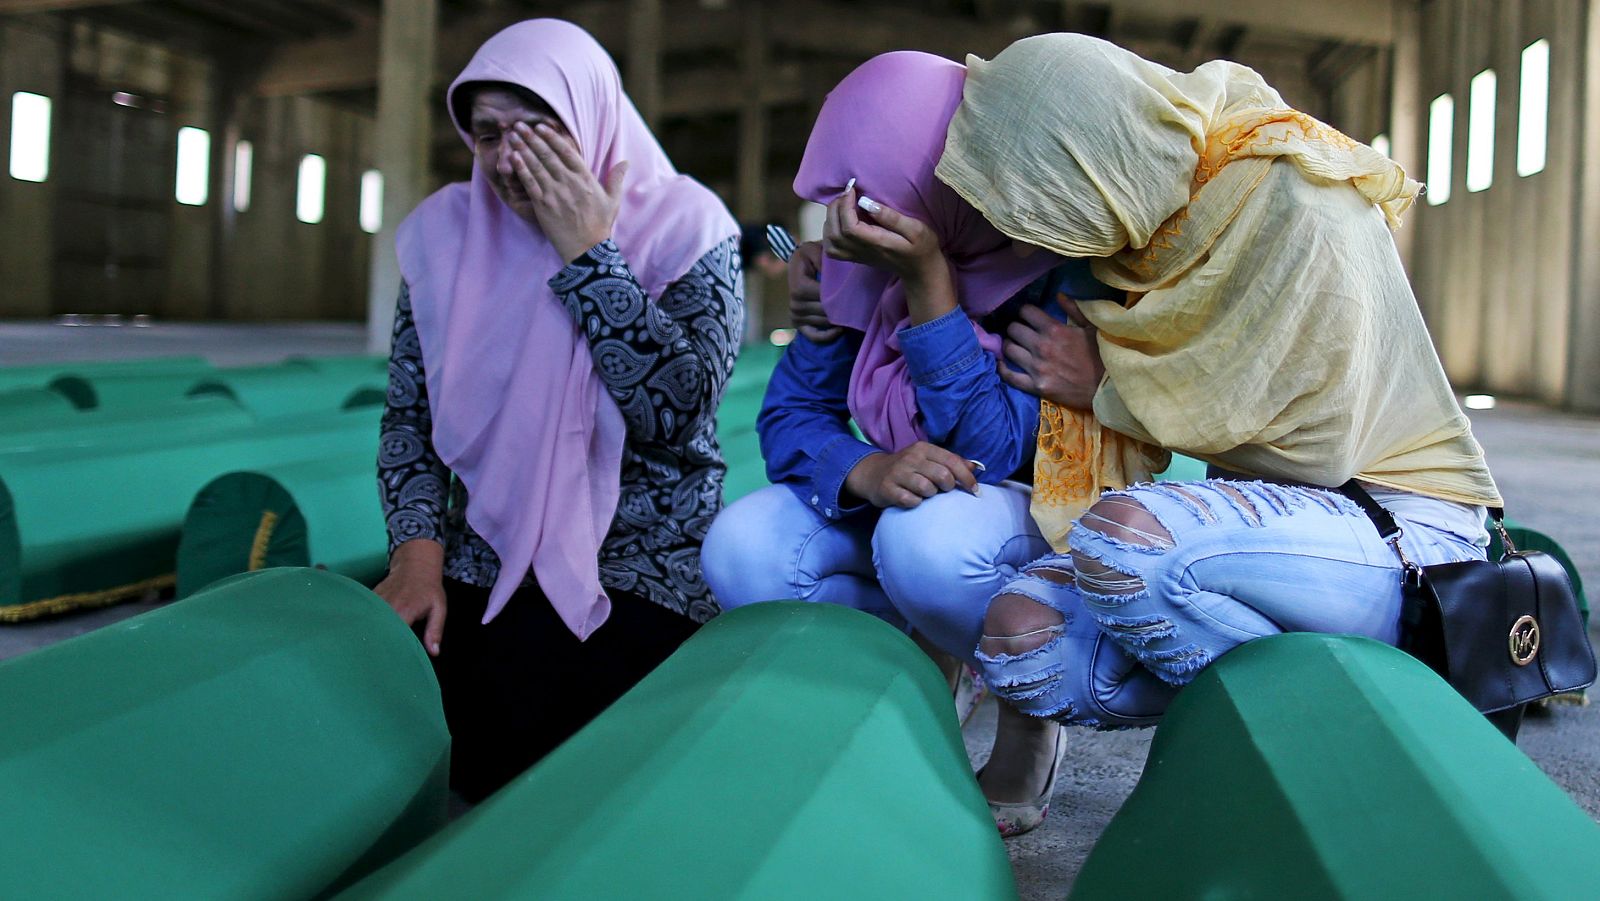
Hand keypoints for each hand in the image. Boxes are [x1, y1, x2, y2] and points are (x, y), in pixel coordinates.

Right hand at [374, 539, 447, 655]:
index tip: (390, 664)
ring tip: (365, 652)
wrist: (415, 564)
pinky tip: (362, 635)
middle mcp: (387, 607)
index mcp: (404, 612)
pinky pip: (365, 614)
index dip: (391, 651)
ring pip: (368, 623)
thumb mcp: (439, 608)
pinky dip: (365, 624)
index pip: (393, 637)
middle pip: (377, 632)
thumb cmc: (429, 588)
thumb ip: (435, 630)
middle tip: (375, 663)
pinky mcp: (371, 598)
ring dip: (369, 635)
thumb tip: (434, 652)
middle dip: (376, 646)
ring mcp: (376, 601)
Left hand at [506, 121, 627, 261]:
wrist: (587, 250)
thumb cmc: (600, 226)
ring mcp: (555, 193)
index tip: (541, 126)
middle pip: (548, 155)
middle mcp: (569, 183)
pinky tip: (513, 157)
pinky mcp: (543, 205)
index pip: (567, 152)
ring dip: (523, 148)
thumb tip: (626, 162)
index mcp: (585, 179)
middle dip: (533, 138)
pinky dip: (521, 168)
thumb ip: (616, 179)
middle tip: (520, 124)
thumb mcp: (613, 201)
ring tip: (513, 135)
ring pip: (537, 165)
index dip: (552, 137)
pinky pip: (530, 183)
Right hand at [787, 240, 843, 342]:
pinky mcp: (799, 325)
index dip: (837, 295)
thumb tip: (831, 275)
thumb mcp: (815, 250)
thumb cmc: (810, 257)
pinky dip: (828, 336)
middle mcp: (794, 304)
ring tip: (851, 311)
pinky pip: (814, 336)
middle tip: (857, 303)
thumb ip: (823, 259)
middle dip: (841, 308)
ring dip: (838, 320)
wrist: (800, 266)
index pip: (821, 297)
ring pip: (823, 323)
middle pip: (824, 312)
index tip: (852, 291)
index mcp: (798, 286)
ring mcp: (795, 316)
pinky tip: (839, 329)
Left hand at [823, 186, 953, 324]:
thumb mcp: (915, 229)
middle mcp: (863, 251)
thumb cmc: (922, 247)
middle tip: (847, 193)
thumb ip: (891, 217)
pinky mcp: (855, 257)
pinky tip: (838, 220)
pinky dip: (829, 232)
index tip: (853, 188)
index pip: (849, 227)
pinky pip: (832, 249)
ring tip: (842, 204)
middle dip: (835, 208)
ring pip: (830, 241)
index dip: (845, 205)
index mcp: (877, 243)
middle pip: (835, 233)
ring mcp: (857, 256)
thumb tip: (866, 202)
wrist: (920, 270)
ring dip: (830, 219)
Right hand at [844, 442, 978, 508]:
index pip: (952, 461)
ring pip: (927, 488)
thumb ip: (951, 462)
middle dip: (948, 487)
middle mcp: (911, 458)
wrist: (873, 474)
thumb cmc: (908, 469)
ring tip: (925, 493)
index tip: (975, 490)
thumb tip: (976, 467)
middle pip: (942, 475)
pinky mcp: (887, 489)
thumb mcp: (928, 460)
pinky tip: (912, 499)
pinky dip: (916, 503)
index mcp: (924, 448)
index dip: (967, 477)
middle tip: (943, 491)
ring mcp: (898, 473)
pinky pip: (911, 500)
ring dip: (931, 495)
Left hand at [999, 303, 1104, 410]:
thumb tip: (1058, 295)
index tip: (1027, 316)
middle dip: (1015, 328)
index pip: (1026, 312)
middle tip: (1019, 332)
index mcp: (1055, 329)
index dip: (1025, 312)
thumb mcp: (1091, 327)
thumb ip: (1074, 309)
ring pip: (1009, 350)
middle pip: (1013, 329)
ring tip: (1014, 346)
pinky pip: (1010, 376)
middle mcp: (1042, 346)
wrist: (1107, 387)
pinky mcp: (1036, 386)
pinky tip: (1001, 364)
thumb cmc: (1101, 355)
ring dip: (1009, 346)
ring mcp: (1037, 367)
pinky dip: (1003, 369)